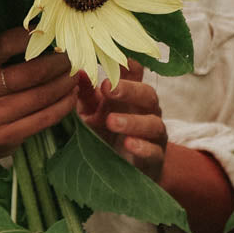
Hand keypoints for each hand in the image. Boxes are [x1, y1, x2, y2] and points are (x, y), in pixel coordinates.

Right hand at [0, 26, 77, 169]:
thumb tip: (46, 31)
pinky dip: (63, 105)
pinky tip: (69, 95)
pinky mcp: (4, 138)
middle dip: (59, 63)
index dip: (35, 37)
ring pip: (41, 97)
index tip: (52, 33)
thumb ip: (2, 47)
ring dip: (65, 83)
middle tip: (71, 56)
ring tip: (74, 73)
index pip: (6, 44)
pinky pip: (43, 119)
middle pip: (31, 73)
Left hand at [77, 60, 167, 181]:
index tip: (116, 60)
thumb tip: (78, 72)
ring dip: (132, 121)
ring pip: (153, 123)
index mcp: (131, 95)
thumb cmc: (105, 133)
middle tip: (107, 88)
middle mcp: (146, 111)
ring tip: (111, 121)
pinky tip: (129, 144)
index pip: (136, 74)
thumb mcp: (91, 113)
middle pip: (147, 94)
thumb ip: (86, 95)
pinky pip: (154, 151)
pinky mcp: (155, 158)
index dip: (129, 66)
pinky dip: (143, 147)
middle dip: (129, 89)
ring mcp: (154, 134)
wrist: (121, 171)